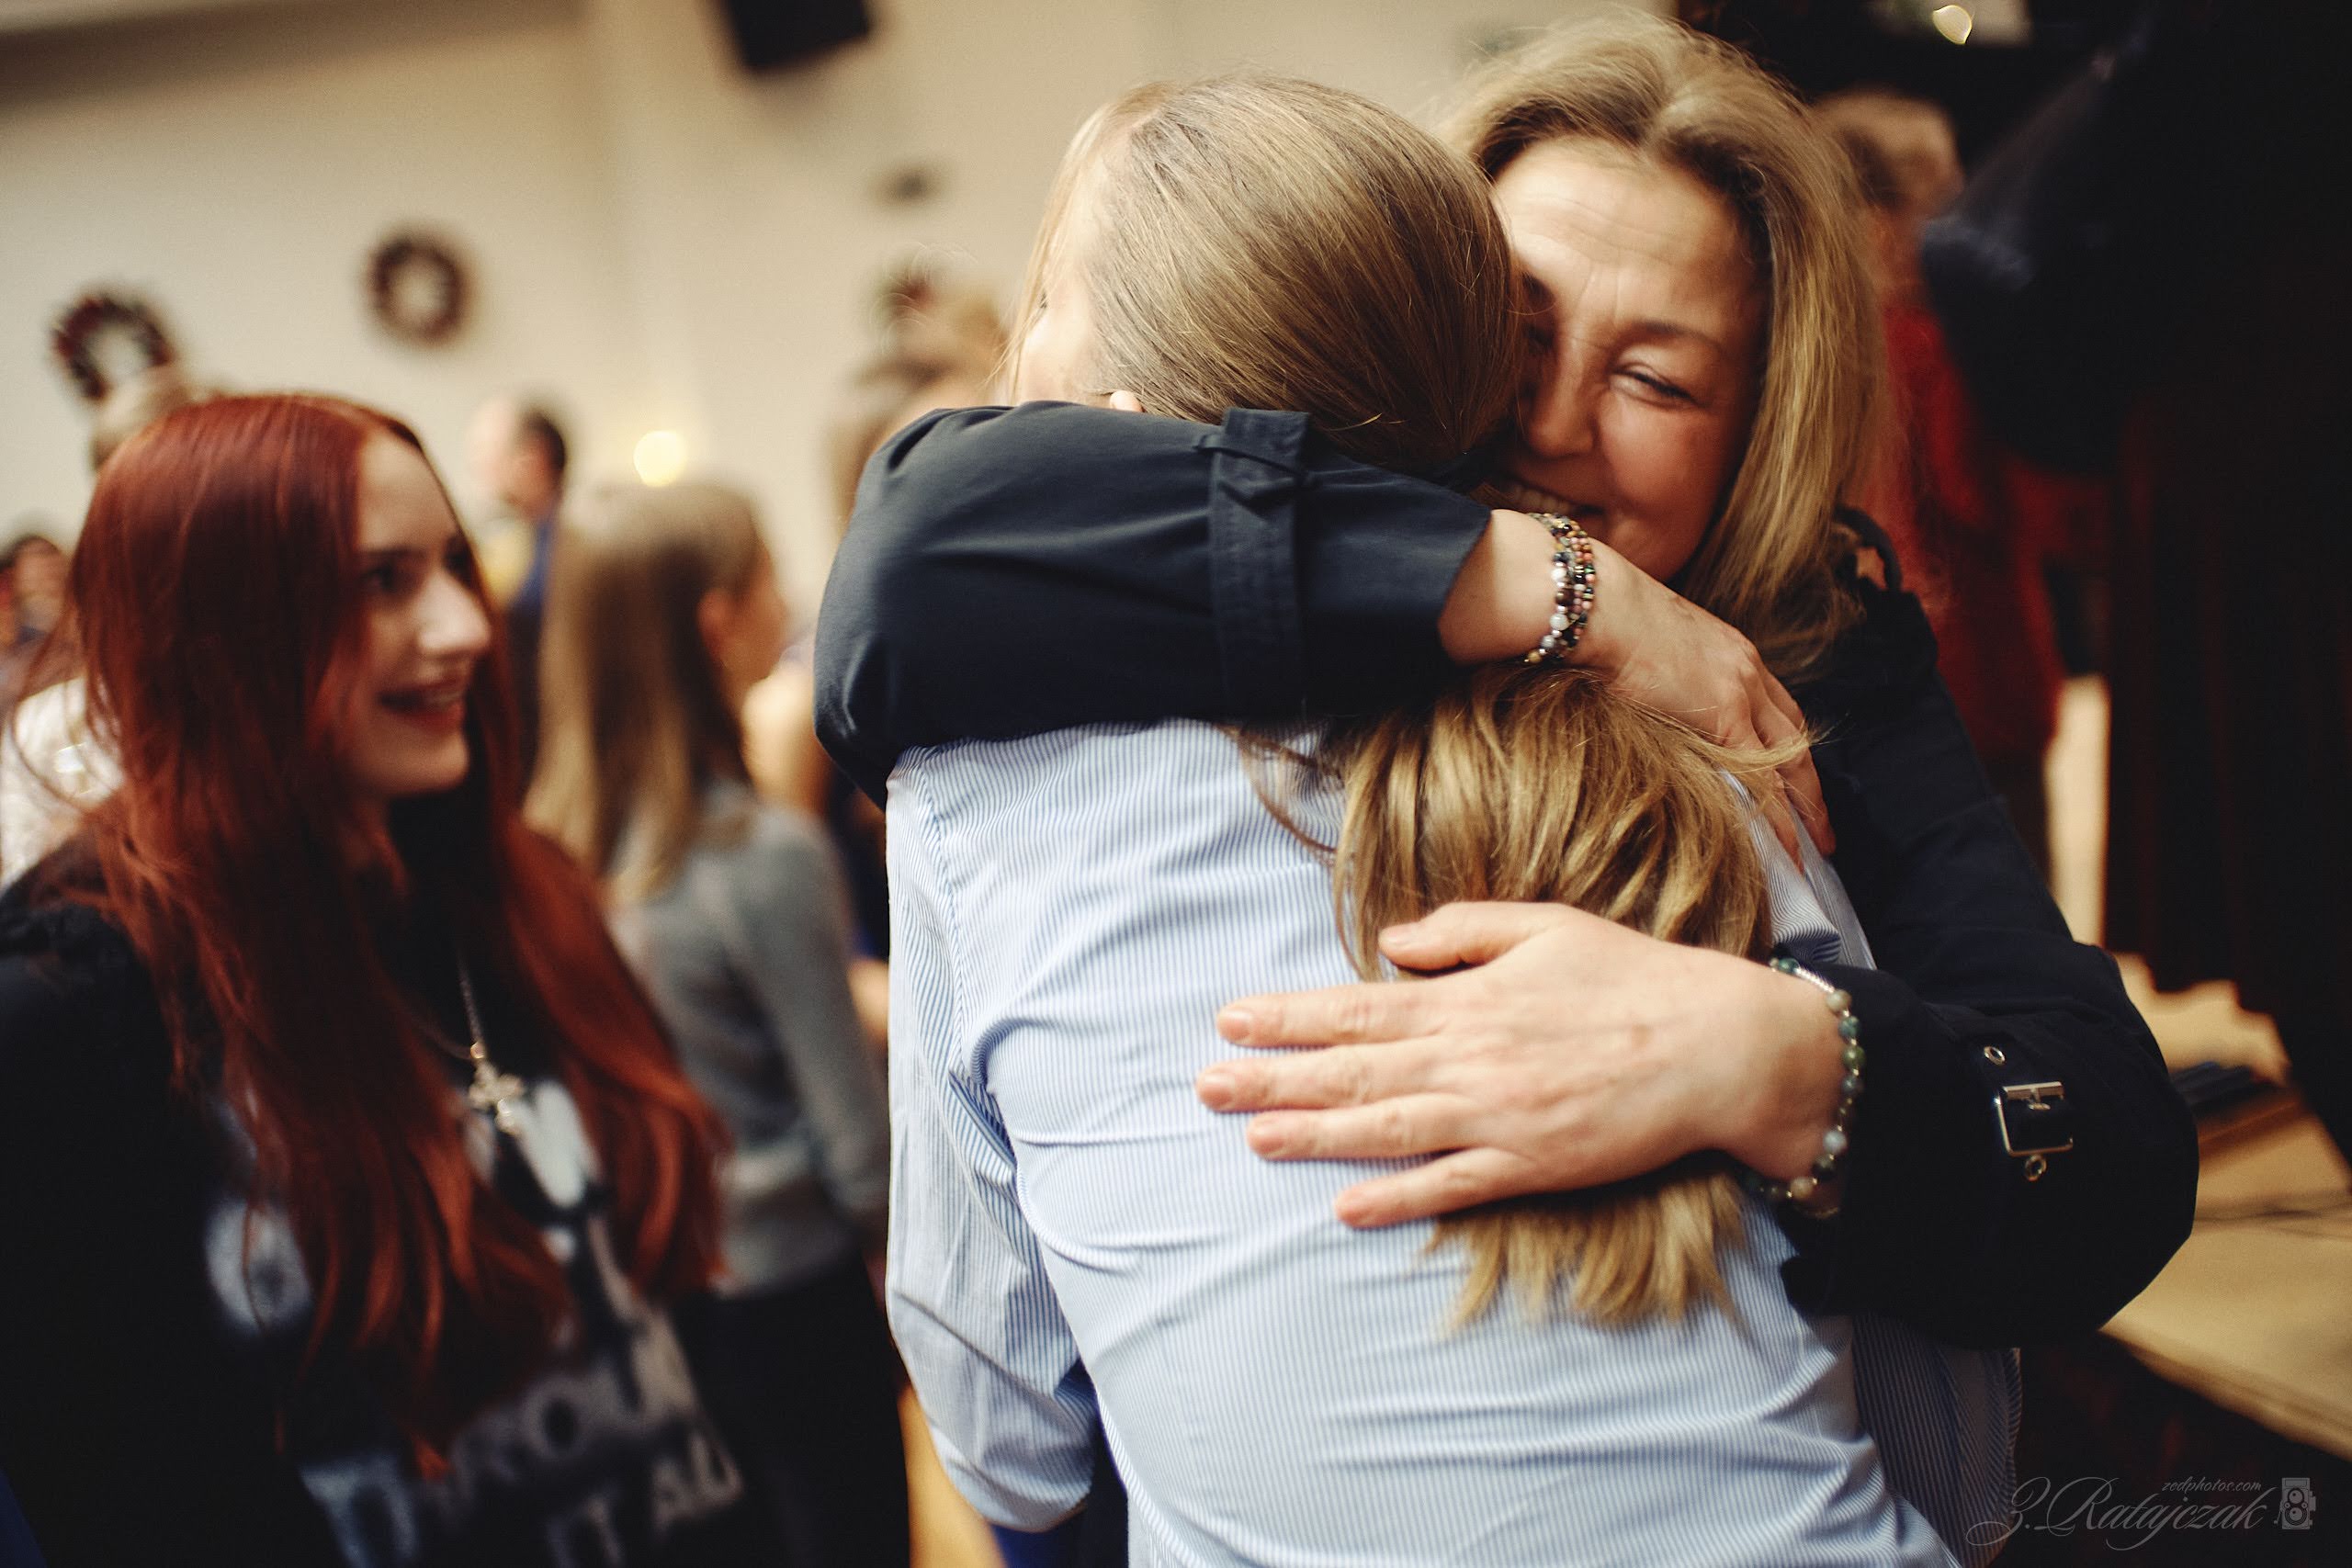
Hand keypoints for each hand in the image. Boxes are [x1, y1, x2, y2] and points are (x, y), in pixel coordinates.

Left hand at [1194, 903, 1846, 1226]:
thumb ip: (1461, 929)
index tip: (1231, 1021)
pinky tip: (1346, 1205)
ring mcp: (1497, 1116)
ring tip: (1251, 1136)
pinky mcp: (1531, 1165)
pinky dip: (1397, 1198)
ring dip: (1313, 1134)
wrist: (1717, 1045)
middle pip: (1352, 1070)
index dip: (1289, 1018)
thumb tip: (1390, 942)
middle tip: (1206, 1086)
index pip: (1356, 1007)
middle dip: (1273, 1077)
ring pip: (1385, 1128)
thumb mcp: (1544, 925)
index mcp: (1467, 997)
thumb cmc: (1633, 978)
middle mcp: (1469, 1057)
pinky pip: (1451, 1185)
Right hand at [1573, 538, 1830, 858]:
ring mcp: (1740, 691)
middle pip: (1796, 737)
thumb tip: (1646, 703)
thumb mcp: (1647, 647)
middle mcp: (1747, 670)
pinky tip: (1787, 847)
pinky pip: (1762, 777)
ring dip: (1808, 806)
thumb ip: (1662, 677)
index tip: (1795, 778)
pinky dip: (1779, 816)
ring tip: (1817, 847)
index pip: (1776, 708)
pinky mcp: (1723, 713)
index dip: (1789, 746)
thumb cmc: (1602, 619)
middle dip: (1812, 785)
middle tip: (1824, 827)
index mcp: (1731, 651)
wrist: (1597, 604)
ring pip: (1791, 761)